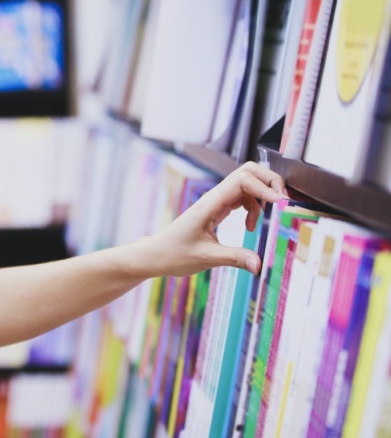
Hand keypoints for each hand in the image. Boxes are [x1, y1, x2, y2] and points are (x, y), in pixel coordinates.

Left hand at [138, 162, 286, 277]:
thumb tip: (260, 264)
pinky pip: (241, 198)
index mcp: (210, 204)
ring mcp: (216, 202)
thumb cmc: (174, 254)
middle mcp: (214, 198)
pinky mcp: (217, 210)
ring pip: (246, 184)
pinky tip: (250, 226)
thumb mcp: (206, 258)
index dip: (264, 187)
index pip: (242, 180)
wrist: (156, 255)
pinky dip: (253, 207)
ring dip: (262, 197)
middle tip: (281, 202)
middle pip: (246, 173)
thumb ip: (234, 258)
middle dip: (268, 181)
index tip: (280, 203)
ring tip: (264, 220)